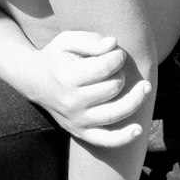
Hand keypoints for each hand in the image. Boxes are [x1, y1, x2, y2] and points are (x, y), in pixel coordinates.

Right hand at [29, 31, 149, 146]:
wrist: (35, 82)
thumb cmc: (56, 57)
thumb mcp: (66, 41)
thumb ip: (90, 39)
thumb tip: (113, 44)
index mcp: (66, 77)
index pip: (104, 68)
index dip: (117, 57)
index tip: (117, 52)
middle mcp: (71, 101)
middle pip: (113, 88)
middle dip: (121, 73)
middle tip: (117, 67)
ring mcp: (76, 119)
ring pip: (115, 113)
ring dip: (135, 99)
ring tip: (145, 87)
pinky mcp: (80, 132)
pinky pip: (106, 140)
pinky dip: (124, 137)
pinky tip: (139, 129)